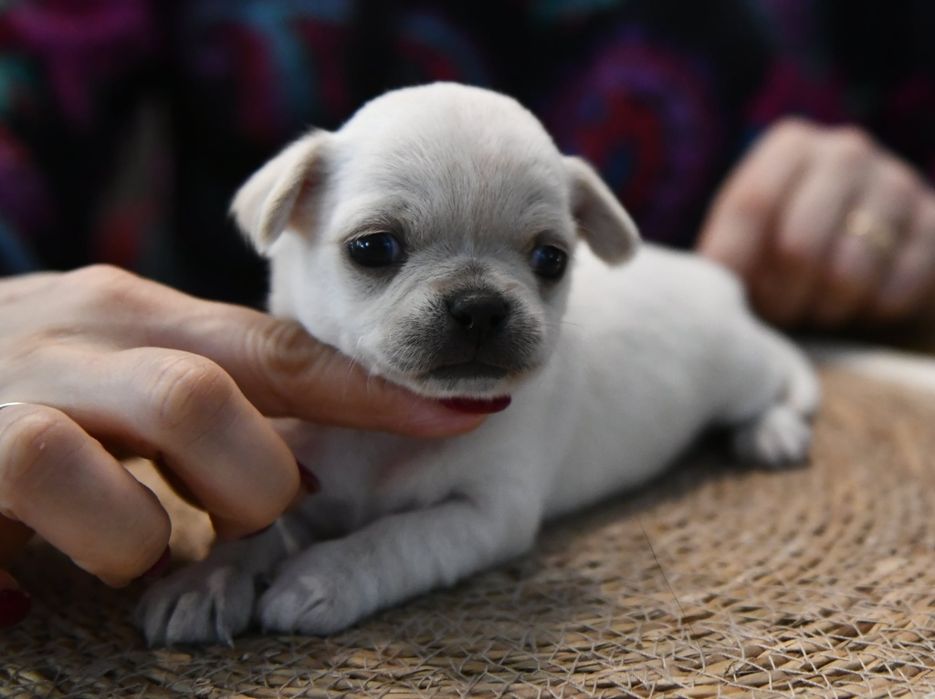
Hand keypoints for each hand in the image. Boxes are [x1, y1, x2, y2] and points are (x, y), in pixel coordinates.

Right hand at [0, 265, 481, 624]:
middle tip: (242, 521)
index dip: (377, 390)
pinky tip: (73, 564)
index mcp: (135, 315)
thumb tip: (300, 456)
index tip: (468, 412)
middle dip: (266, 472)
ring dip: (194, 503)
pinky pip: (68, 480)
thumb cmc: (0, 401)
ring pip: (182, 410)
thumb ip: (194, 404)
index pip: (283, 350)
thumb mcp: (104, 386)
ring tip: (150, 545)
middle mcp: (92, 328)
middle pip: (239, 383)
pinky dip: (107, 536)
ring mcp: (29, 378)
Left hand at [698, 118, 934, 327]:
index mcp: (790, 145)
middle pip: (797, 245)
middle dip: (780, 298)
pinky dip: (867, 314)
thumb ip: (723, 257)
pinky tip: (857, 307)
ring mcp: (897, 183)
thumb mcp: (745, 242)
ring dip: (822, 310)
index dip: (736, 265)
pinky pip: (892, 292)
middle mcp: (846, 151)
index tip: (728, 300)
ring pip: (846, 275)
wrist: (868, 258)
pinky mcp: (934, 224)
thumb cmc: (784, 252)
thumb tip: (704, 288)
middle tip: (777, 315)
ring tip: (813, 311)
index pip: (751, 206)